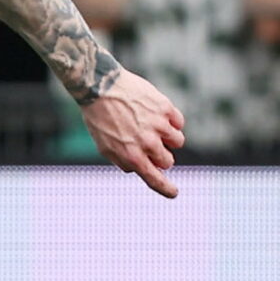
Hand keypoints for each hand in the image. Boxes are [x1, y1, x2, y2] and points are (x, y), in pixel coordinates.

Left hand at [79, 67, 184, 198]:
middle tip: (149, 144)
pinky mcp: (166, 108)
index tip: (174, 193)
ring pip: (178, 141)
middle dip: (161, 157)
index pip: (153, 178)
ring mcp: (159, 125)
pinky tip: (157, 114)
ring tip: (151, 127)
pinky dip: (171, 121)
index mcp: (131, 155)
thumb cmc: (100, 118)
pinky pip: (179, 123)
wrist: (100, 87)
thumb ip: (124, 161)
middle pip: (168, 161)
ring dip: (168, 138)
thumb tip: (145, 169)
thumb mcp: (104, 145)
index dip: (165, 188)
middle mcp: (147, 143)